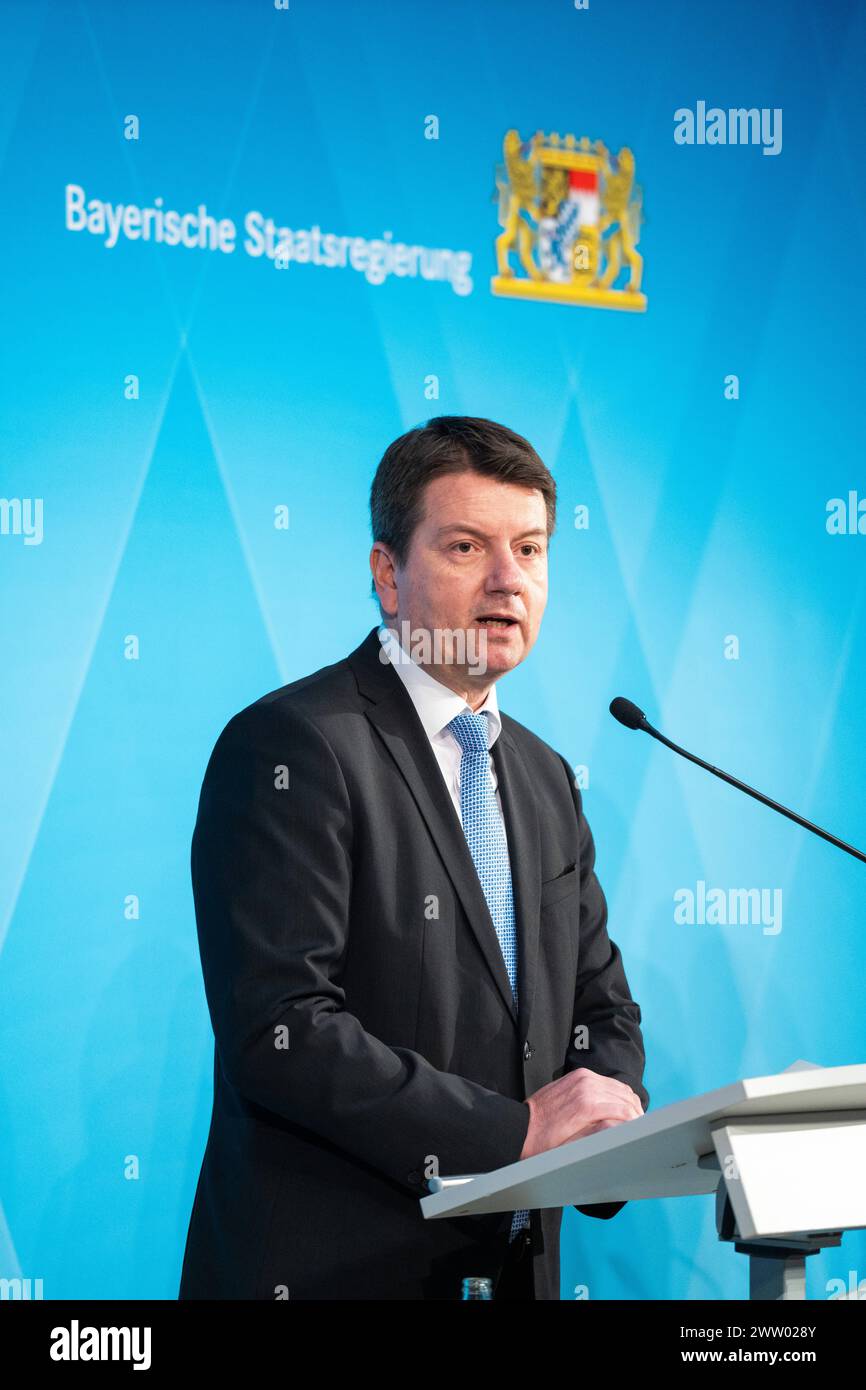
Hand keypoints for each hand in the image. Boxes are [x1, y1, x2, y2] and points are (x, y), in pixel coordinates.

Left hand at [520, 1067, 643, 1159]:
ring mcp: (581, 1077)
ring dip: (627, 1102)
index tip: (642, 1134)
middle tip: (640, 1130)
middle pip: (625, 1095)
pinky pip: (606, 1081)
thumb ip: (599, 1136)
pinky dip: (615, 1094)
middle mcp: (585, 1085)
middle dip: (636, 1112)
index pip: (625, 1109)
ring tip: (631, 1120)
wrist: (519, 1127)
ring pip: (618, 1086)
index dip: (637, 1122)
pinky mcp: (578, 1075)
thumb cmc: (543, 1144)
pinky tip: (616, 1108)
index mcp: (586, 1104)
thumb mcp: (571, 1148)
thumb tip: (621, 1128)